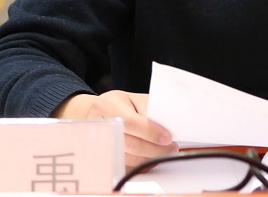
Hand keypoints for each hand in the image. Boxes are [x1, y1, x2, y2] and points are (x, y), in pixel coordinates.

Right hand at [57, 91, 176, 168]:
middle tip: (171, 148)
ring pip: (128, 159)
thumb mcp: (132, 99)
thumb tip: (167, 124)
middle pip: (129, 144)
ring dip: (149, 158)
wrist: (96, 115)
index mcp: (107, 106)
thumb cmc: (117, 106)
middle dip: (154, 148)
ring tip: (164, 153)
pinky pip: (124, 167)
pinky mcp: (102, 160)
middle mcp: (100, 126)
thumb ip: (147, 109)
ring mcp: (98, 145)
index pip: (130, 121)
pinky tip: (150, 158)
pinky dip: (140, 165)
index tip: (167, 137)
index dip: (150, 131)